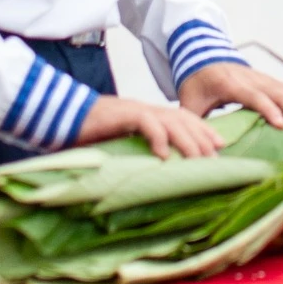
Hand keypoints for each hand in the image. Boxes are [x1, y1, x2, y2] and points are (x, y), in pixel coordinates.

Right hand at [74, 94, 222, 157]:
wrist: (62, 117)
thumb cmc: (89, 134)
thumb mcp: (121, 145)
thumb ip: (139, 153)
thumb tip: (156, 173)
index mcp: (149, 115)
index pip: (183, 119)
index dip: (203, 130)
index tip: (220, 145)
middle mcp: (146, 110)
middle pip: (183, 119)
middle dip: (202, 137)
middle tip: (217, 157)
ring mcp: (135, 110)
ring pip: (171, 121)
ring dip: (188, 140)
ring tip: (200, 159)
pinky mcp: (122, 114)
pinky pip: (146, 123)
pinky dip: (157, 138)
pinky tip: (164, 155)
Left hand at [178, 62, 282, 140]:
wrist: (204, 56)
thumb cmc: (197, 83)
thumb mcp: (189, 101)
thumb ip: (192, 122)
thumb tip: (197, 150)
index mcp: (232, 84)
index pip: (254, 96)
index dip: (268, 109)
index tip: (280, 125)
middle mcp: (255, 80)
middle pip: (282, 96)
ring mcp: (268, 80)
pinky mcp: (275, 83)